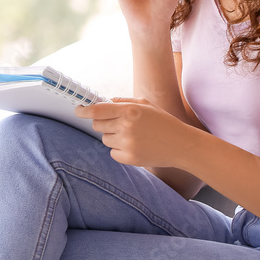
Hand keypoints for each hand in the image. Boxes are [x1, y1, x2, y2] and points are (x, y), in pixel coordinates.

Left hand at [75, 97, 193, 167]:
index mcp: (130, 110)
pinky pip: (112, 152)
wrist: (181, 144)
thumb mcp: (145, 104)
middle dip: (103, 123)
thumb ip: (122, 101)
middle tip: (118, 123)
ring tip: (132, 135)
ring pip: (105, 139)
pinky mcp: (129, 158)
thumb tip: (103, 102)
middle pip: (98, 125)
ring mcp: (127, 143)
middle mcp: (126, 126)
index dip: (84, 110)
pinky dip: (119, 150)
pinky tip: (135, 146)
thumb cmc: (163, 122)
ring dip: (112, 136)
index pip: (97, 110)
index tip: (78, 110)